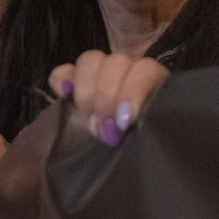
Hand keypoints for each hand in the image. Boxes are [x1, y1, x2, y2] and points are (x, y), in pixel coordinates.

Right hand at [48, 50, 169, 146]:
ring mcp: (100, 72)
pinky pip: (63, 71)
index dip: (133, 92)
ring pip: (90, 60)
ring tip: (89, 122)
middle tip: (104, 129)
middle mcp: (129, 70)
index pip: (146, 70)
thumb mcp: (153, 139)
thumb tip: (132, 129)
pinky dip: (62, 80)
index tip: (124, 120)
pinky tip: (64, 94)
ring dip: (86, 91)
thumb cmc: (146, 148)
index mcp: (155, 82)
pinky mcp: (74, 81)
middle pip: (115, 62)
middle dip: (106, 98)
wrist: (122, 158)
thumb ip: (148, 129)